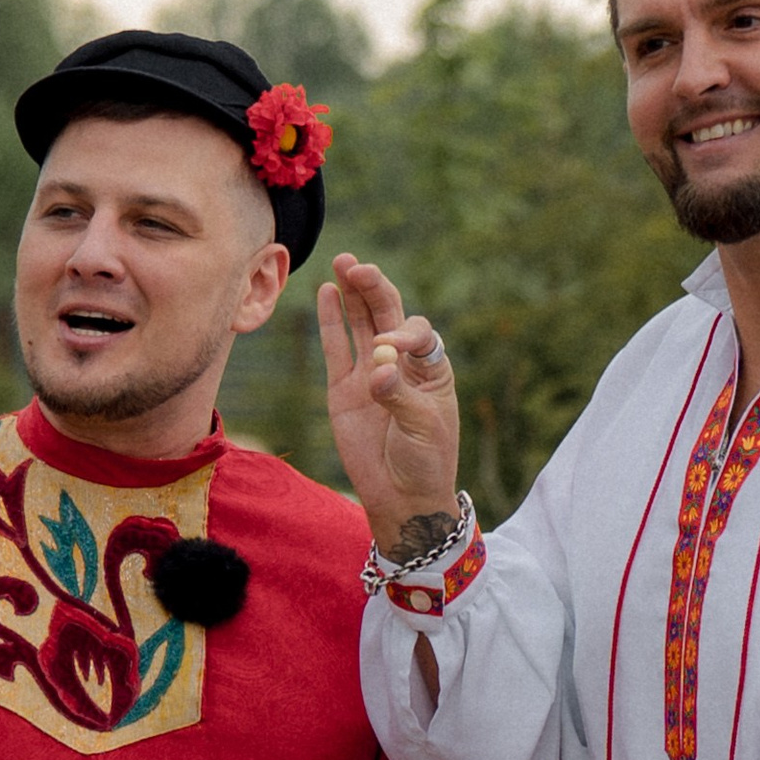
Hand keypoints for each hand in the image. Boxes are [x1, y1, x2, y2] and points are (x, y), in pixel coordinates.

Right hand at [316, 252, 459, 544]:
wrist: (402, 497)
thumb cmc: (425, 461)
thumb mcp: (423, 428)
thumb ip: (400, 395)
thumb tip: (377, 367)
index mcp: (431, 368)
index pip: (418, 333)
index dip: (404, 332)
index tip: (392, 348)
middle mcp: (401, 363)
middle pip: (388, 315)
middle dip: (374, 289)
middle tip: (358, 267)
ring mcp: (370, 373)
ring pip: (361, 325)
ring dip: (354, 294)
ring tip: (344, 262)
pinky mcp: (344, 389)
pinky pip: (336, 349)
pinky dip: (332, 321)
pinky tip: (329, 291)